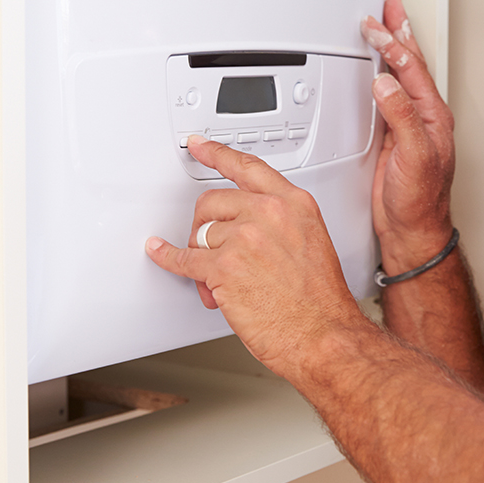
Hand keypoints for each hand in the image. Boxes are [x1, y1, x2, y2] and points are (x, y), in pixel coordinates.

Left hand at [145, 136, 366, 377]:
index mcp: (294, 205)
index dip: (218, 153)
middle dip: (207, 225)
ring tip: (217, 281)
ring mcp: (244, 238)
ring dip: (202, 256)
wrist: (323, 335)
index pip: (248, 167)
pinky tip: (160, 252)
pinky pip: (183, 258)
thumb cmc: (320, 301)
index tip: (201, 146)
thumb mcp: (312, 243)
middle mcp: (268, 214)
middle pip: (214, 201)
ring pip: (200, 234)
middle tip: (213, 248)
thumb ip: (281, 224)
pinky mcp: (223, 267)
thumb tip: (248, 229)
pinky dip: (167, 257)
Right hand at [361, 0, 455, 269]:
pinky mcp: (393, 137)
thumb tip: (386, 83)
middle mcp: (423, 117)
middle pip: (410, 64)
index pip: (410, 69)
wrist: (411, 231)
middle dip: (398, 33)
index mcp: (432, 116)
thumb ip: (401, 118)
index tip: (373, 27)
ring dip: (392, 49)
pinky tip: (374, 69)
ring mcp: (408, 126)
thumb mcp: (414, 156)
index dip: (391, 44)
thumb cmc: (420, 201)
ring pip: (400, 76)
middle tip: (388, 8)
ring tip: (386, 25)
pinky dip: (380, 75)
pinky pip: (386, 95)